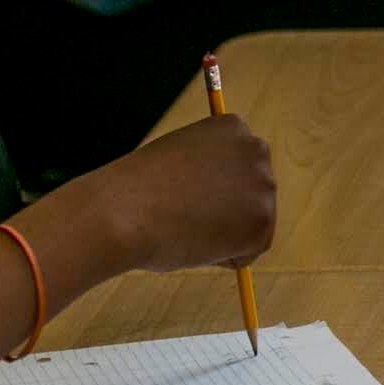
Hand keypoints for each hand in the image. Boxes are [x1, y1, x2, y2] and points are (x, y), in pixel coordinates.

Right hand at [58, 115, 278, 275]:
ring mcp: (264, 186)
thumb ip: (206, 173)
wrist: (119, 212)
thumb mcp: (177, 164)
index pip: (236, 167)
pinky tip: (194, 242)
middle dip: (222, 212)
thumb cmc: (134, 191)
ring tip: (184, 225)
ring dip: (220, 235)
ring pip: (248, 226)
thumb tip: (225, 208)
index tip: (181, 191)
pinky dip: (221, 258)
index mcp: (232, 127)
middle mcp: (256, 150)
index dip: (206, 188)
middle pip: (251, 194)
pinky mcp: (262, 224)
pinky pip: (246, 254)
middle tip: (183, 215)